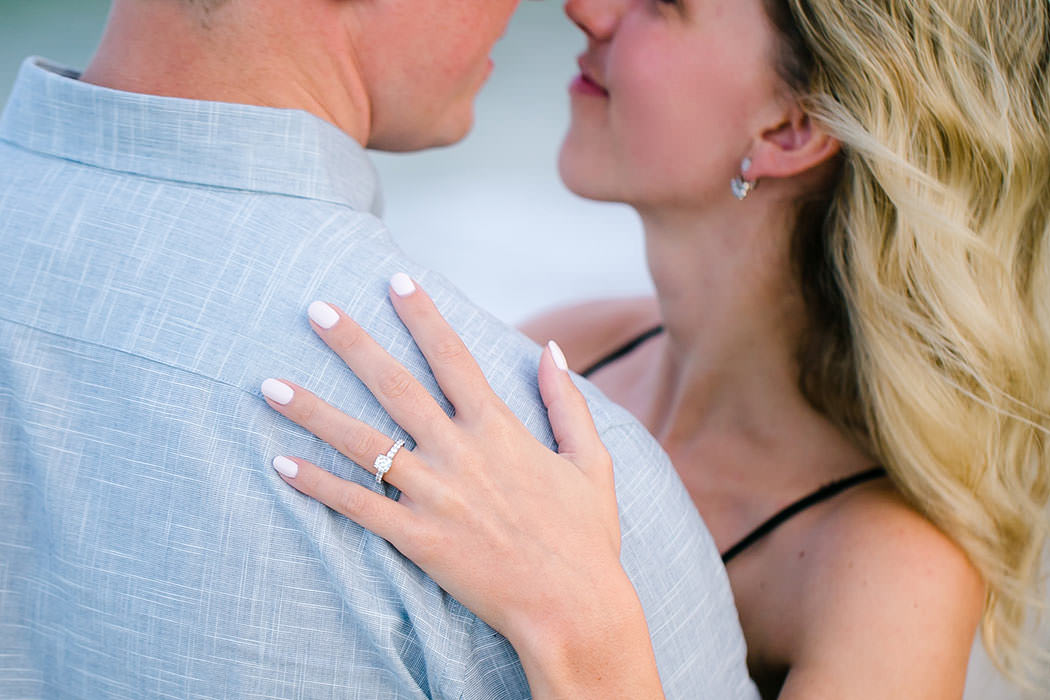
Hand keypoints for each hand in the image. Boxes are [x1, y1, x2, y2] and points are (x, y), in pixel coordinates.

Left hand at [261, 274, 663, 697]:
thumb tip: (550, 349)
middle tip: (314, 309)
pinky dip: (318, 485)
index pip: (453, 357)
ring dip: (313, 411)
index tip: (394, 280)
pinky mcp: (416, 537)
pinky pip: (357, 505)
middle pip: (394, 385)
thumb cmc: (585, 536)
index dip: (422, 315)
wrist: (572, 606)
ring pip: (362, 442)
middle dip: (352, 343)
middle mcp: (459, 453)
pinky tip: (281, 463)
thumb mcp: (590, 461)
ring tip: (269, 385)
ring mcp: (433, 495)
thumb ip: (567, 403)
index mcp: (499, 429)